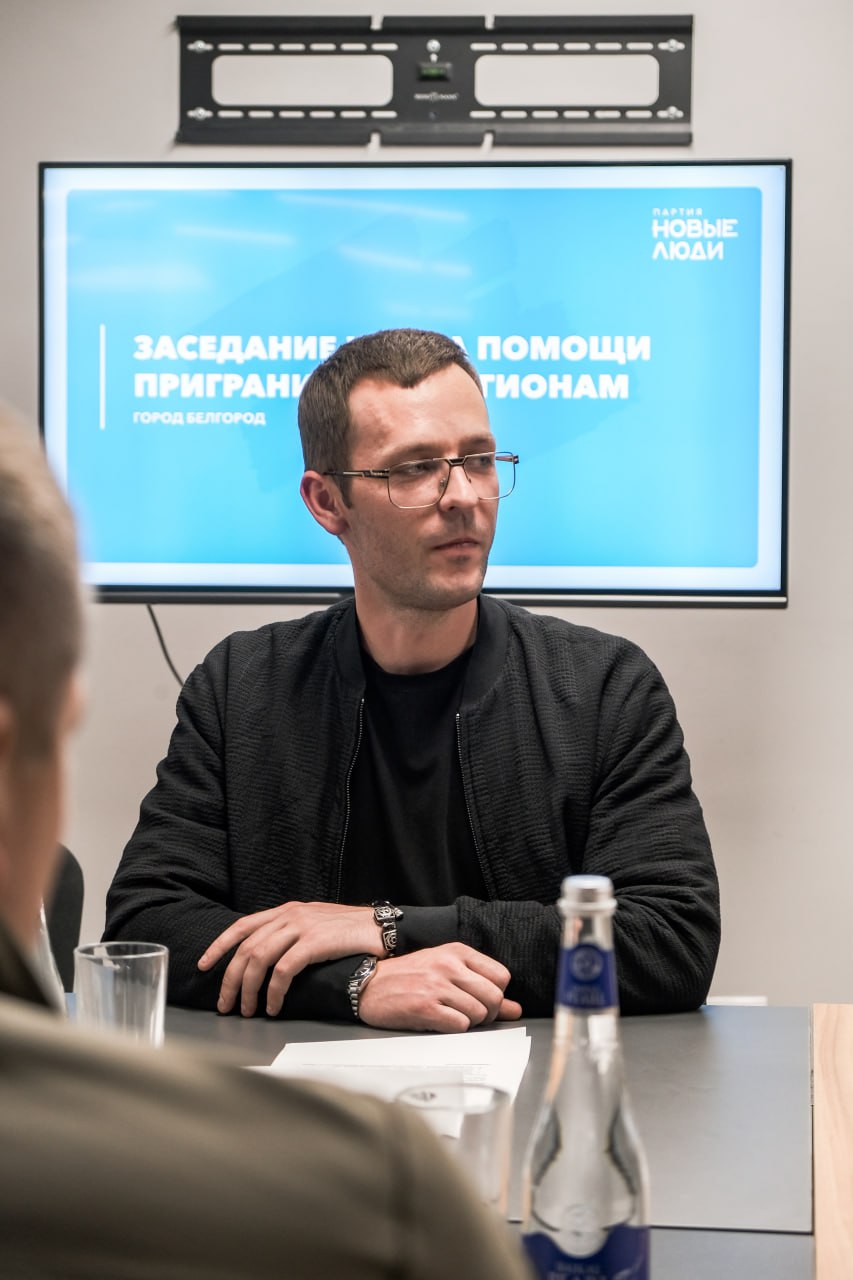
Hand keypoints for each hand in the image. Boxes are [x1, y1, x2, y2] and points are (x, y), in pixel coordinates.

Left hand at [197, 901, 381, 1016]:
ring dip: (248, 989)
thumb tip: (267, 957)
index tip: (204, 964)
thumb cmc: (349, 931)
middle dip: (231, 979)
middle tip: (226, 1003)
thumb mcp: (314, 924)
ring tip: (248, 1010)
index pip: (242, 926)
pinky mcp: (314, 942)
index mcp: (286, 910)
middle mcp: (289, 915)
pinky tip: (273, 1006)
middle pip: (246, 948)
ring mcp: (302, 927)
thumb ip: (290, 934)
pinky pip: (283, 971)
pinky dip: (273, 991)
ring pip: (259, 959)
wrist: (380, 927)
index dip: (219, 945)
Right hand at [358, 942, 522, 1032]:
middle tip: (468, 1014)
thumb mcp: (447, 972)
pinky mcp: (425, 1008)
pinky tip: (439, 1021)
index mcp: (457, 952)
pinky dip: (454, 1029)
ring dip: (469, 1023)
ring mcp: (437, 986)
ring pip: (479, 1014)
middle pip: (494, 997)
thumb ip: (482, 988)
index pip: (502, 976)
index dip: (496, 994)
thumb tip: (515, 1009)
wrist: (369, 984)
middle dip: (486, 1013)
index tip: (481, 999)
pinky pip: (460, 1026)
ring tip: (450, 1016)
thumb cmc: (409, 977)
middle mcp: (449, 965)